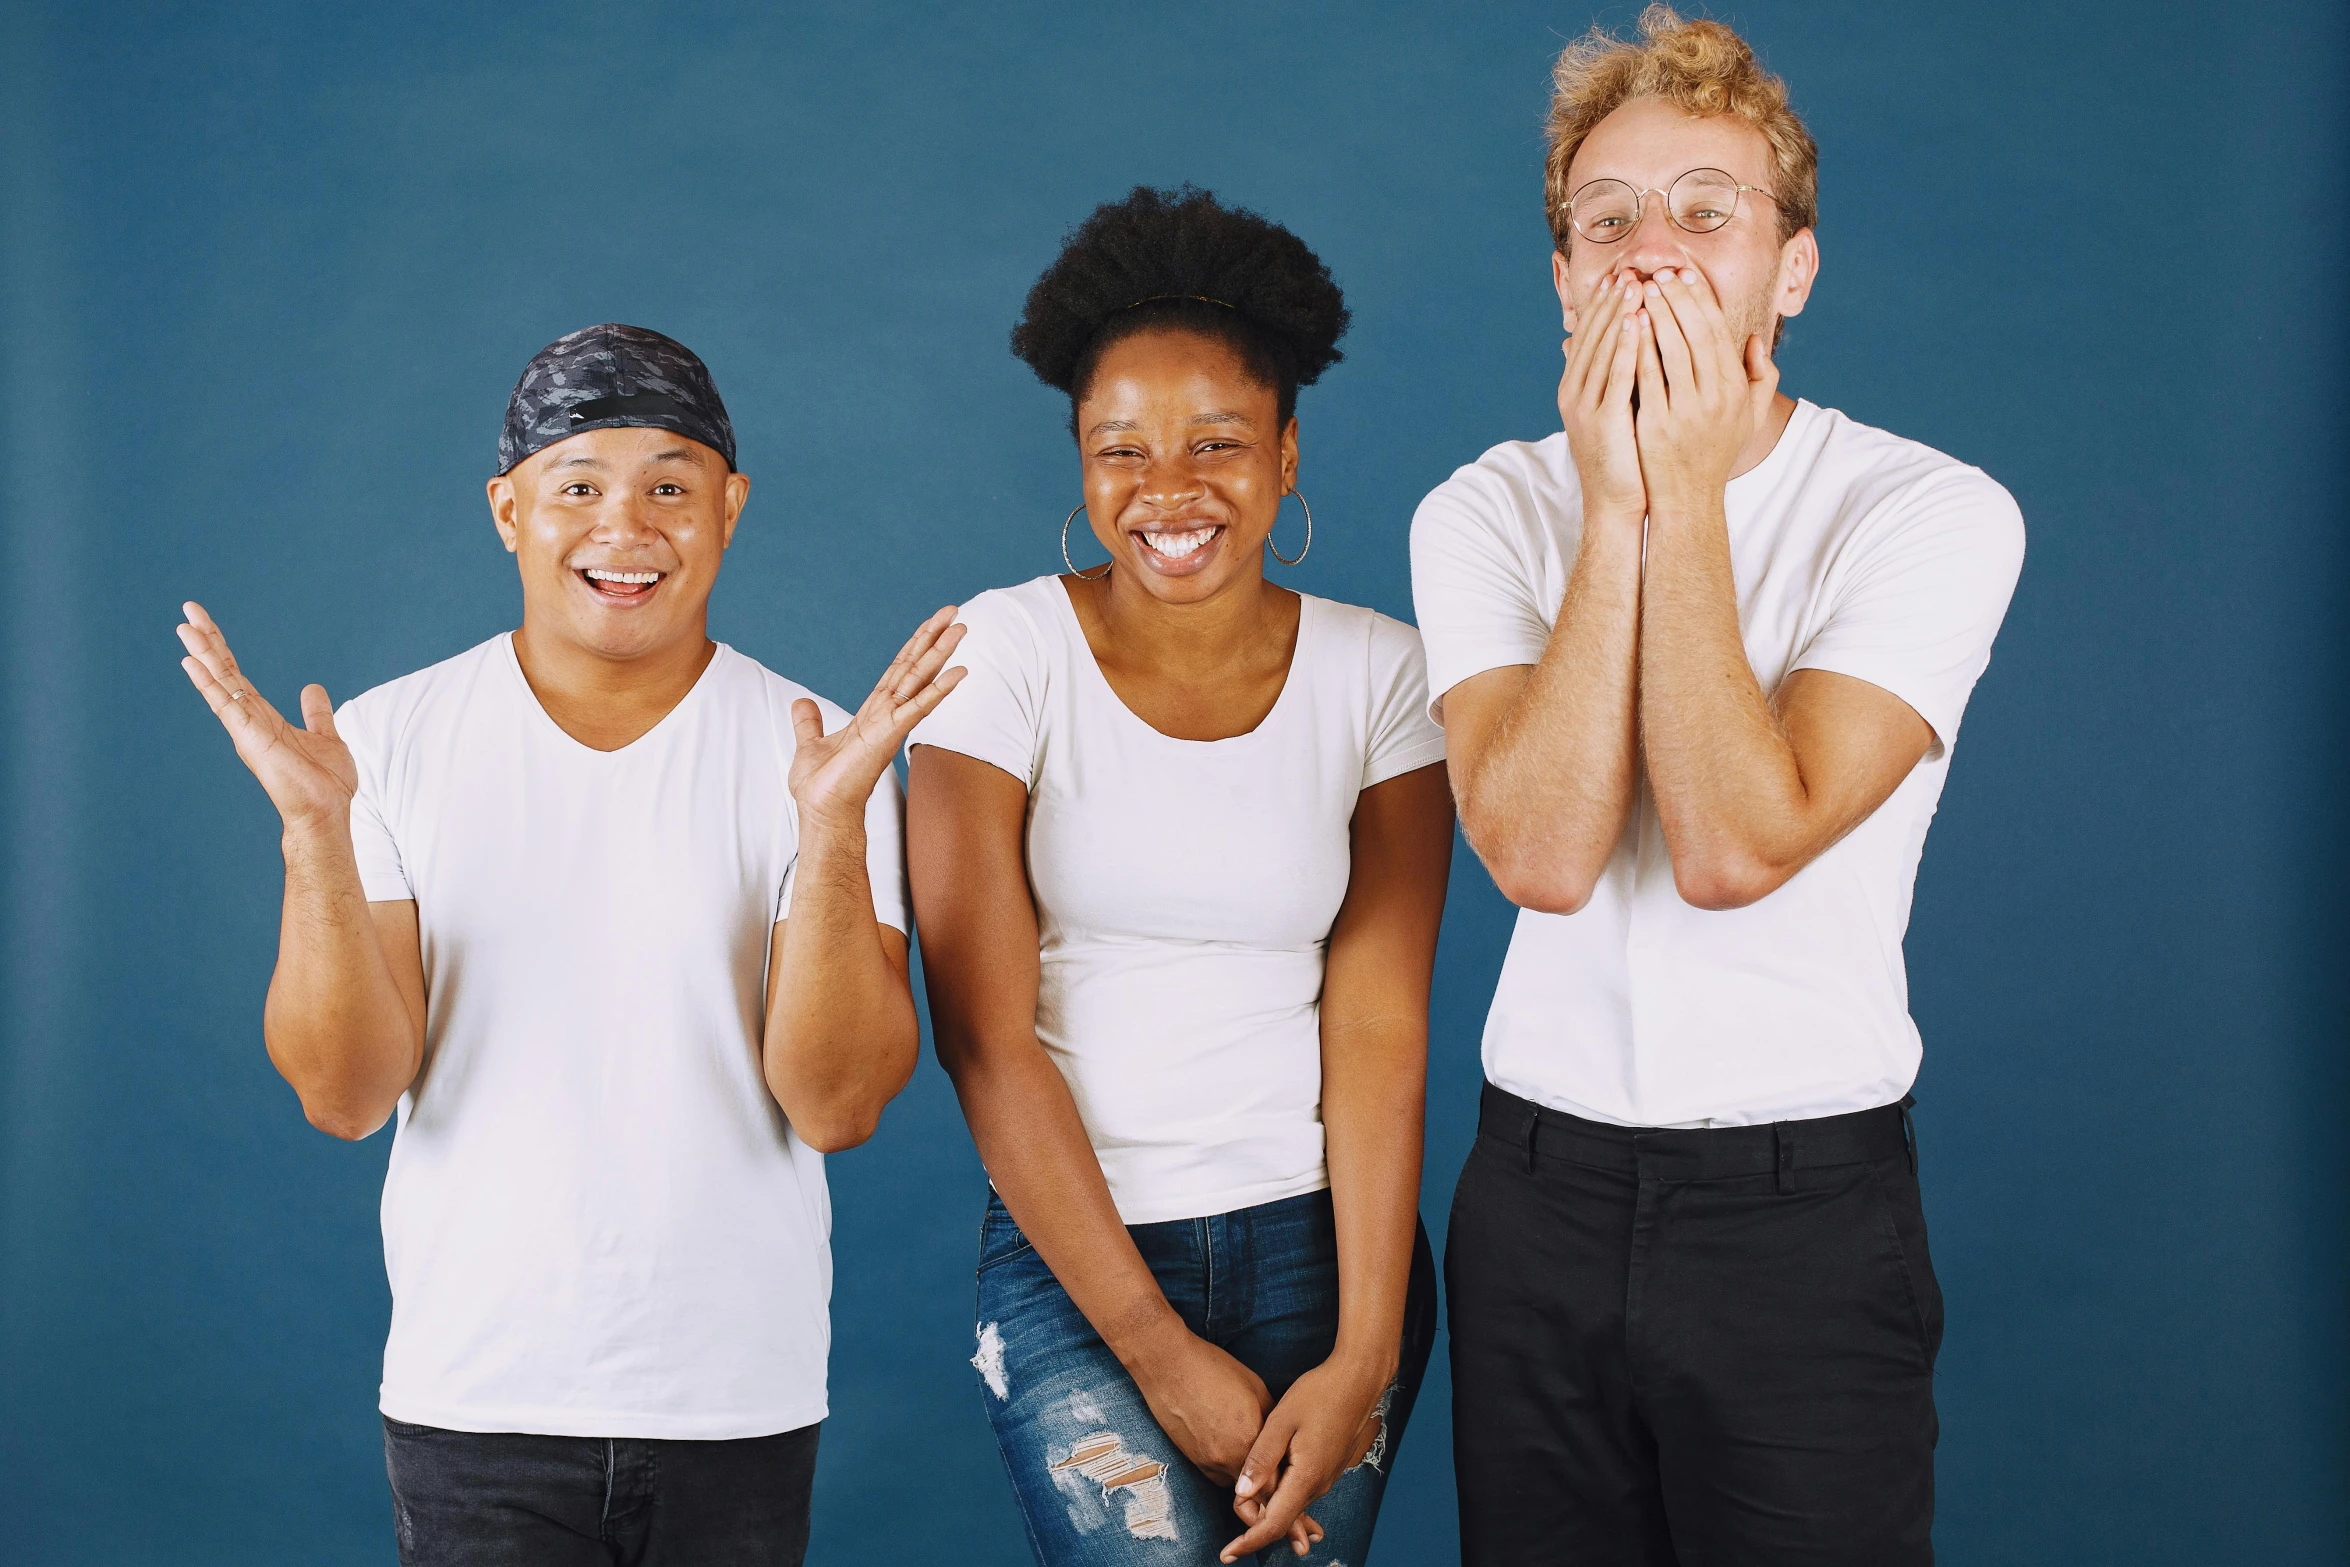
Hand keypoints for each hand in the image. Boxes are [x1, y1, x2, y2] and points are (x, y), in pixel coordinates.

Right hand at [177, 601, 356, 834]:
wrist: (327, 813)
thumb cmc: (325, 784)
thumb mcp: (326, 737)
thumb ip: (317, 713)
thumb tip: (313, 687)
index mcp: (264, 717)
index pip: (237, 675)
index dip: (221, 648)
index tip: (205, 622)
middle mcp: (249, 720)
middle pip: (223, 672)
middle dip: (206, 641)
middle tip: (188, 611)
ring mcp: (246, 729)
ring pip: (220, 683)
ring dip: (202, 655)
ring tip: (185, 628)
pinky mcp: (250, 739)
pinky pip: (225, 705)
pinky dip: (208, 683)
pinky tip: (192, 663)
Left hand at [789, 606, 965, 834]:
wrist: (821, 811)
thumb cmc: (820, 786)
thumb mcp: (809, 744)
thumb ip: (808, 722)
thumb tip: (799, 703)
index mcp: (871, 713)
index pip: (897, 671)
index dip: (914, 645)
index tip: (933, 623)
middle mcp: (886, 714)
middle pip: (914, 667)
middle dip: (934, 639)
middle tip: (956, 613)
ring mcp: (891, 723)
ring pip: (920, 679)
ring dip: (941, 653)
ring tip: (962, 628)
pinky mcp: (889, 735)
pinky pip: (918, 707)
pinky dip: (939, 689)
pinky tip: (959, 671)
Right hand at [1124, 1324, 1274, 1488]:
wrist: (1168, 1365)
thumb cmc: (1214, 1370)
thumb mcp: (1256, 1389)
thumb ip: (1272, 1422)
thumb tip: (1283, 1441)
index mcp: (1249, 1440)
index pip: (1276, 1483)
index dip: (1286, 1480)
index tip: (1292, 1472)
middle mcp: (1228, 1459)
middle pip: (1258, 1492)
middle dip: (1269, 1482)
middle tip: (1276, 1465)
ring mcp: (1208, 1462)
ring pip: (1238, 1484)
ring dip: (1248, 1476)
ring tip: (1249, 1449)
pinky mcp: (1193, 1461)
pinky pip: (1219, 1475)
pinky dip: (1228, 1468)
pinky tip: (1228, 1443)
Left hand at [1220, 1357, 1390, 1561]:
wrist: (1359, 1380)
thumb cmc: (1319, 1394)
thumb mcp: (1282, 1422)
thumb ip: (1260, 1459)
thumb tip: (1241, 1493)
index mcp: (1306, 1477)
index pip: (1274, 1524)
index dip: (1249, 1542)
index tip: (1227, 1554)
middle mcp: (1320, 1484)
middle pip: (1283, 1519)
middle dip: (1256, 1526)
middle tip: (1231, 1528)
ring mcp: (1328, 1476)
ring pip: (1293, 1504)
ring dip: (1270, 1509)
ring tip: (1245, 1505)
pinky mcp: (1330, 1466)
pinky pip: (1302, 1489)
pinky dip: (1284, 1495)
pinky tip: (1271, 1484)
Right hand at [1559, 266, 1647, 527]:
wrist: (1615, 504)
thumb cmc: (1624, 458)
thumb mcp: (1614, 412)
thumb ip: (1614, 379)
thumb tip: (1623, 349)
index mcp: (1575, 389)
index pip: (1589, 337)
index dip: (1604, 306)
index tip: (1621, 277)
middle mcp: (1573, 393)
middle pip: (1593, 337)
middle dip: (1611, 303)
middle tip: (1629, 270)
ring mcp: (1584, 407)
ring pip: (1602, 349)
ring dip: (1618, 314)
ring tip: (1635, 285)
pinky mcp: (1602, 421)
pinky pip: (1615, 375)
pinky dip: (1625, 346)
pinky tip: (1637, 322)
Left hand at [1631, 266, 1777, 517]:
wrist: (1687, 498)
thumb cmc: (1715, 453)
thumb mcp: (1748, 417)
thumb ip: (1759, 377)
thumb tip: (1754, 342)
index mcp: (1735, 389)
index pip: (1718, 332)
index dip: (1701, 300)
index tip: (1685, 275)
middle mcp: (1715, 398)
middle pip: (1695, 335)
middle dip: (1677, 299)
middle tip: (1659, 273)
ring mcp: (1686, 412)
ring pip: (1671, 351)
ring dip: (1656, 316)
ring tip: (1641, 290)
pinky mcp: (1657, 426)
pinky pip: (1647, 378)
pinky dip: (1638, 349)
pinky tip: (1627, 327)